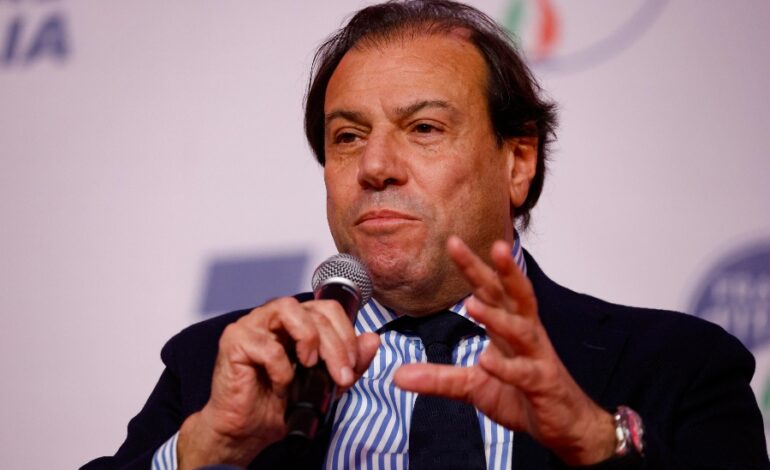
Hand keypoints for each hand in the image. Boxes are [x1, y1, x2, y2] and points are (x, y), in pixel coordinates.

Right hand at [177, 297, 379, 468]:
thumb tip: (372, 340)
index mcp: (296, 322)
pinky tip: (280, 383)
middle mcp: (274, 317)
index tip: (351, 365)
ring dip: (308, 338)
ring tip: (310, 364)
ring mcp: (252, 325)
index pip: (329, 308)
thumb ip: (349, 363)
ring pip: (288, 308)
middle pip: (314, 311)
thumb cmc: (280, 404)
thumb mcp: (326, 384)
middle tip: (341, 374)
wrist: (248, 431)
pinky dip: (280, 367)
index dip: (346, 333)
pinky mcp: (234, 341)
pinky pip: (266, 345)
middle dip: (335, 344)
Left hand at [394, 236, 615, 464]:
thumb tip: (398, 376)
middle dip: (496, 271)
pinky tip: (486, 360)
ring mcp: (536, 358)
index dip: (474, 267)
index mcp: (509, 328)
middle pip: (511, 296)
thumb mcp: (474, 385)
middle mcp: (525, 335)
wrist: (565, 427)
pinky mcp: (543, 385)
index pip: (490, 290)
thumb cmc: (523, 396)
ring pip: (520, 330)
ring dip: (496, 316)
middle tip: (480, 246)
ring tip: (471, 303)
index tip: (453, 242)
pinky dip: (506, 367)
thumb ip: (439, 377)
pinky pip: (524, 373)